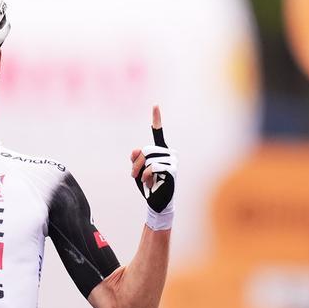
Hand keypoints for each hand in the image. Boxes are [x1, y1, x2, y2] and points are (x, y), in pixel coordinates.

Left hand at [129, 106, 174, 229]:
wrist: (157, 202)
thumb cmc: (148, 185)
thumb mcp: (137, 170)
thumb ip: (135, 159)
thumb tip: (135, 150)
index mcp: (161, 150)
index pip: (158, 133)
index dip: (157, 119)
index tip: (155, 105)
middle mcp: (169, 153)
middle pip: (145, 150)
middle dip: (137, 164)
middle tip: (135, 176)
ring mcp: (173, 160)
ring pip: (148, 160)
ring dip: (142, 173)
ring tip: (147, 181)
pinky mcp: (172, 170)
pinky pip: (153, 167)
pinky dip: (148, 176)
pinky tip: (151, 183)